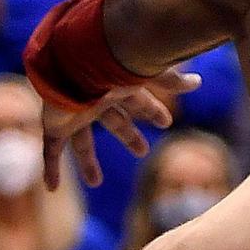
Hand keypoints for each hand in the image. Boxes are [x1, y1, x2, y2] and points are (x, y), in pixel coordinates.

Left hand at [41, 70, 200, 189]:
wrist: (71, 60)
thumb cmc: (110, 64)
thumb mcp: (145, 73)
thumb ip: (170, 80)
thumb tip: (198, 82)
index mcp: (118, 88)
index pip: (140, 103)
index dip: (153, 112)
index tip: (166, 123)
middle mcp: (97, 101)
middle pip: (115, 124)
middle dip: (128, 136)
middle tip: (143, 152)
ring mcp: (74, 114)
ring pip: (81, 142)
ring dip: (87, 162)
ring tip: (95, 183)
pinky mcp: (55, 124)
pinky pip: (52, 150)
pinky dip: (50, 169)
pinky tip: (51, 189)